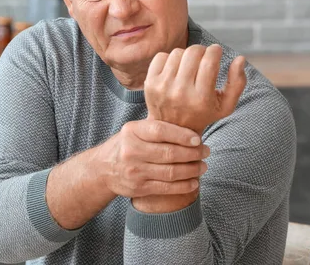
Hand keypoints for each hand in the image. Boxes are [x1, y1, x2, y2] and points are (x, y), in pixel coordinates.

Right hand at [93, 119, 209, 197]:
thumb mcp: (135, 130)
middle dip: (193, 153)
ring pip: (171, 172)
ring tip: (203, 166)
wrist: (102, 169)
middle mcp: (131, 151)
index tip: (198, 139)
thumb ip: (156, 127)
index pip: (160, 131)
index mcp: (132, 131)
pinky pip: (166, 188)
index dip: (182, 135)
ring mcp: (134, 171)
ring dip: (192, 170)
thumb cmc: (127, 145)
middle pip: (169, 153)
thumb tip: (190, 121)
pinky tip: (194, 181)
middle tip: (206, 151)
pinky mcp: (138, 188)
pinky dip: (184, 186)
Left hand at [144, 44, 246, 133]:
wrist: (171, 129)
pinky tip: (176, 68)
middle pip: (193, 52)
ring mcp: (163, 87)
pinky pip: (162, 56)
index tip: (216, 51)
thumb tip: (240, 58)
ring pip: (178, 52)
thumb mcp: (225, 105)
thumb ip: (237, 83)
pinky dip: (170, 58)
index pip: (209, 61)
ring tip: (190, 65)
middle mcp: (180, 92)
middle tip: (204, 57)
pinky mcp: (150, 83)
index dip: (215, 50)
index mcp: (201, 98)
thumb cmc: (203, 114)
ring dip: (187, 55)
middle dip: (202, 50)